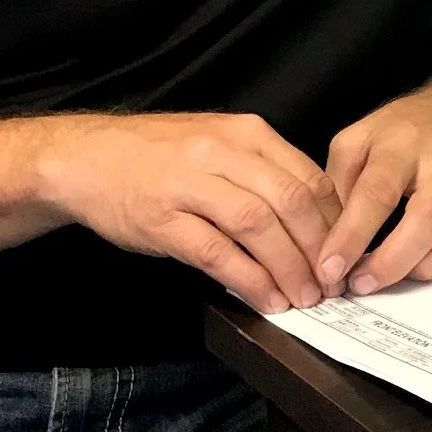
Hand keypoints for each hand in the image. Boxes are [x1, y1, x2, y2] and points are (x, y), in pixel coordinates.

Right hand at [34, 111, 340, 315]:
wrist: (85, 158)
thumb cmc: (157, 155)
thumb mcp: (219, 142)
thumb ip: (263, 169)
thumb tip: (315, 214)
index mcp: (246, 133)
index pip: (308, 176)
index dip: (335, 221)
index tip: (346, 252)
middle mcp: (222, 153)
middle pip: (291, 201)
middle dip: (319, 249)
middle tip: (332, 283)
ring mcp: (190, 185)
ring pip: (259, 227)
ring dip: (289, 268)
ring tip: (304, 297)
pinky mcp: (163, 220)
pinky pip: (218, 254)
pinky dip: (249, 280)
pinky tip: (266, 299)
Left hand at [316, 84, 431, 296]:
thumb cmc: (399, 133)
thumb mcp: (355, 140)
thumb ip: (337, 184)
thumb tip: (327, 239)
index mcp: (400, 144)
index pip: (377, 191)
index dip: (352, 234)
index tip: (330, 268)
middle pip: (429, 216)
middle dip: (393, 260)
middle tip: (362, 284)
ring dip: (429, 266)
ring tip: (395, 278)